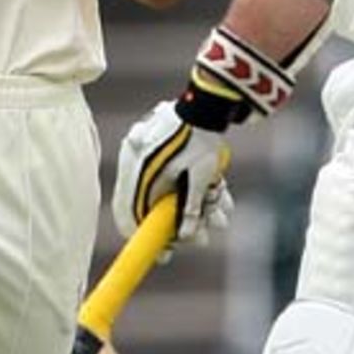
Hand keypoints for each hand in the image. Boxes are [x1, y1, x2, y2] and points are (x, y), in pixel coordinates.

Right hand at [113, 100, 231, 245]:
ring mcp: (155, 160)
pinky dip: (200, 190)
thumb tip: (183, 236)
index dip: (146, 237)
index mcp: (138, 171)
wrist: (211, 99)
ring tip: (222, 216)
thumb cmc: (199, 136)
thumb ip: (190, 208)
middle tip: (205, 236)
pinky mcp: (170, 154)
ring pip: (174, 194)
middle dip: (185, 223)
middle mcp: (141, 166)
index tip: (166, 254)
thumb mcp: (198, 176)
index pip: (131, 213)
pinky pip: (182, 180)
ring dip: (199, 208)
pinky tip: (221, 200)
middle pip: (157, 207)